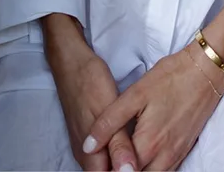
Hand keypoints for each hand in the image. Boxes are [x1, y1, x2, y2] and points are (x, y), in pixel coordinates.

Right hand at [44, 15, 138, 171]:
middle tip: (151, 159)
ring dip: (125, 163)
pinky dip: (119, 154)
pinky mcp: (89, 136)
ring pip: (107, 166)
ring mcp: (86, 147)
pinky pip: (104, 156)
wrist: (72, 62)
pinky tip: (132, 144)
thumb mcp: (109, 112)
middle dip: (130, 169)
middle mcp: (86, 157)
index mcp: (91, 156)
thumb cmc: (91, 83)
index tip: (149, 166)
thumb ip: (120, 146)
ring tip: (145, 154)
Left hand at [83, 45, 223, 171]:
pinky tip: (138, 156)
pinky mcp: (183, 150)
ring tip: (119, 158)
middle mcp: (164, 157)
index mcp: (148, 144)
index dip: (105, 168)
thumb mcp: (135, 94)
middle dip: (119, 170)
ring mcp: (176, 156)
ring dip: (133, 170)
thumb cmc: (171, 78)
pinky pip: (163, 171)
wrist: (206, 71)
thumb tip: (88, 145)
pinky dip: (147, 168)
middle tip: (105, 159)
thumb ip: (109, 121)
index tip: (96, 161)